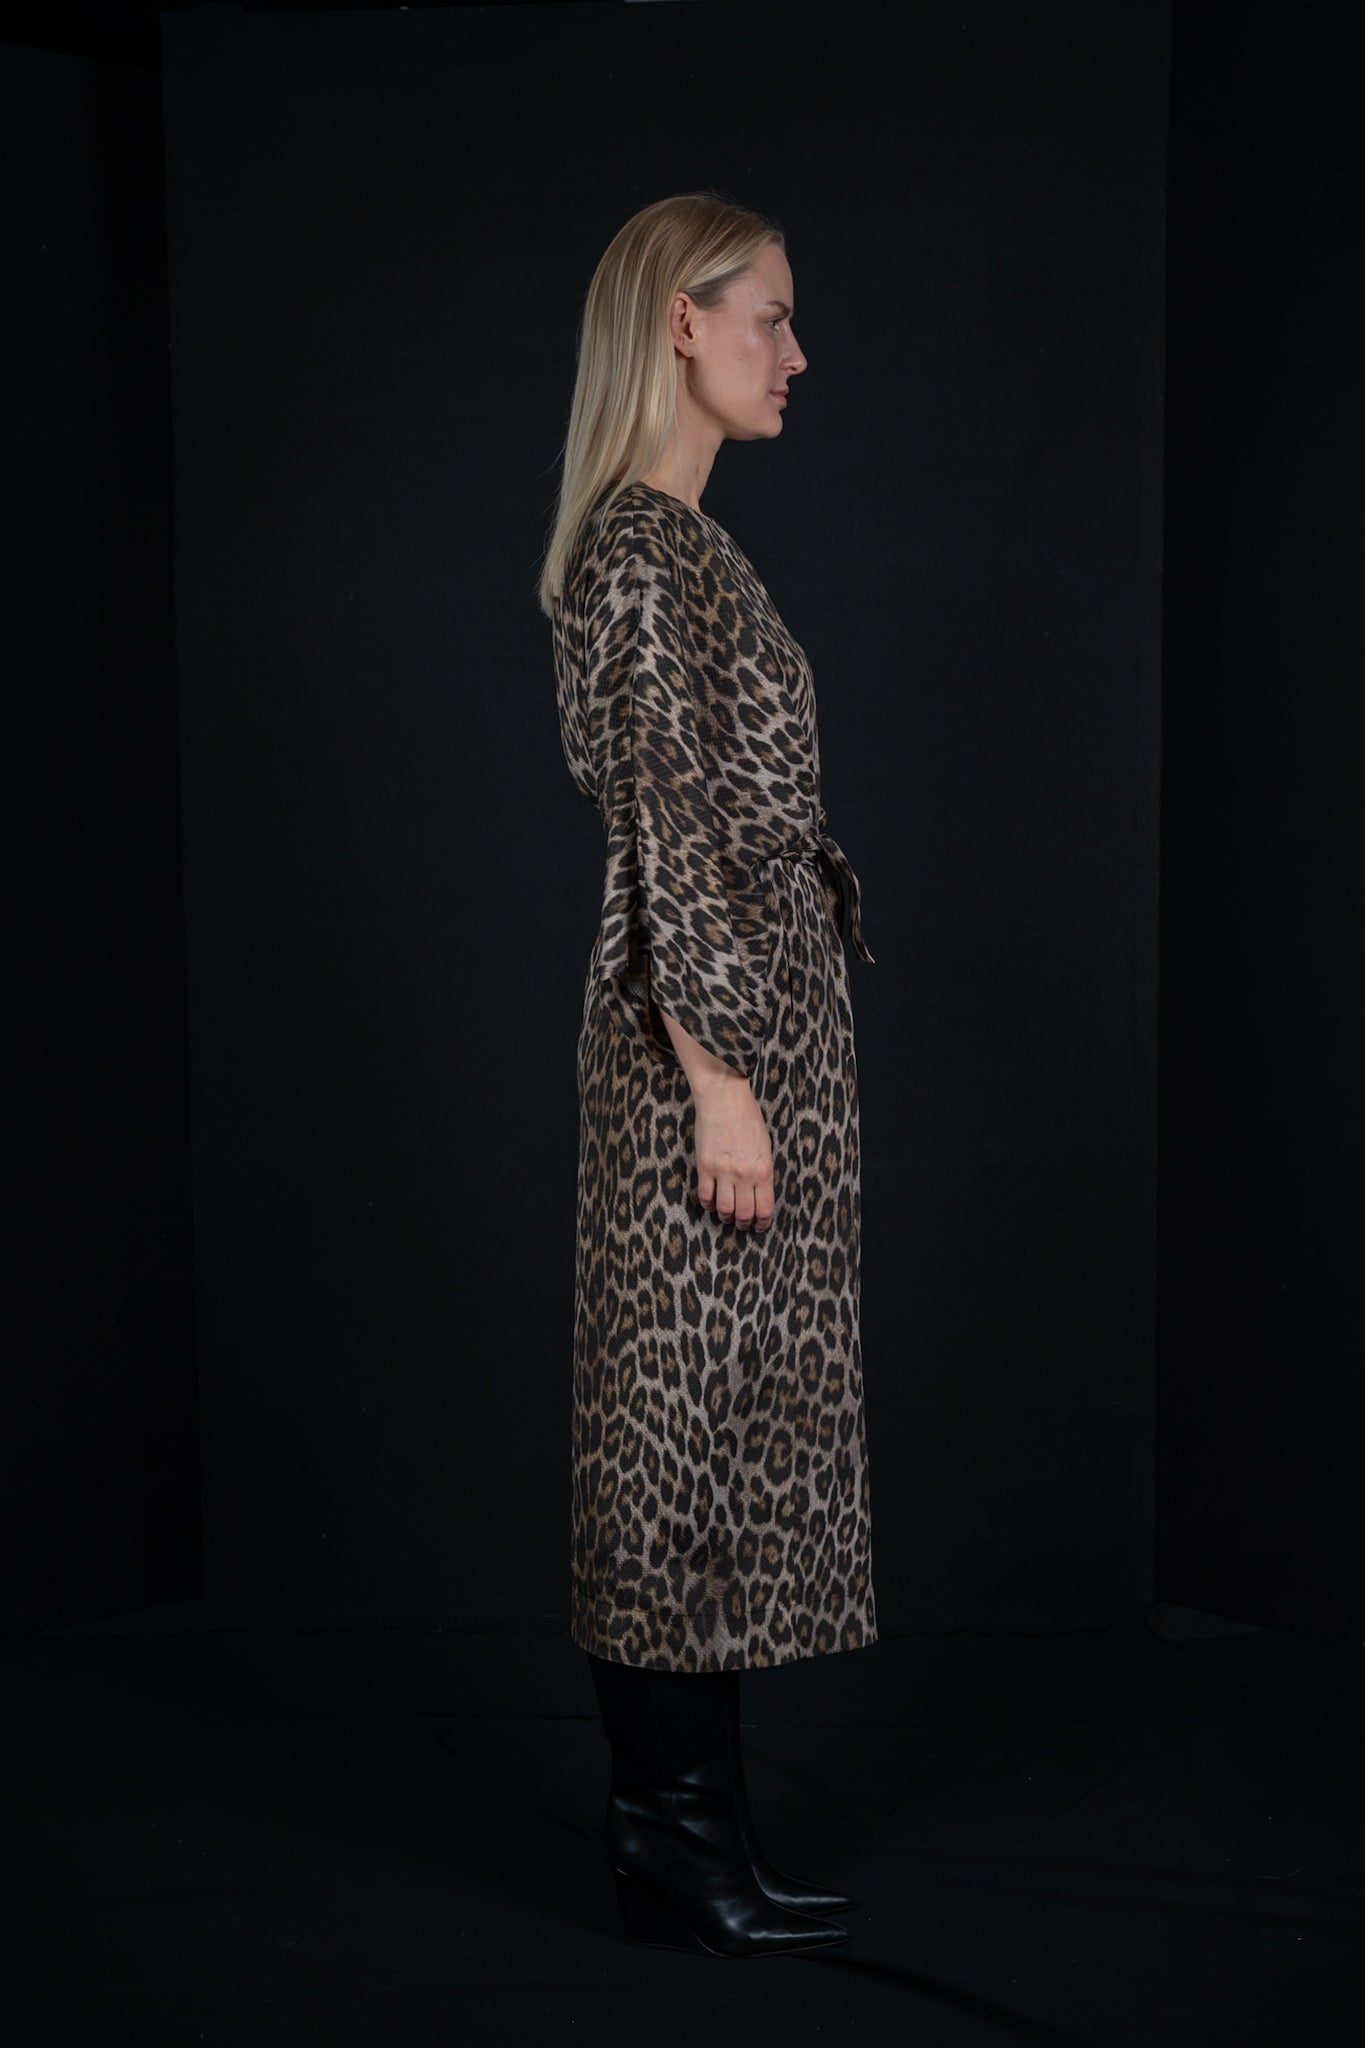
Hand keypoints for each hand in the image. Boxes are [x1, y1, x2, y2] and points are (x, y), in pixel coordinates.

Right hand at [692, 1074, 774, 1230]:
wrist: (725, 1099)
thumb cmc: (748, 1118)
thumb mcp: (765, 1146)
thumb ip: (763, 1171)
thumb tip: (759, 1191)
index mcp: (763, 1170)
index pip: (765, 1208)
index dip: (763, 1222)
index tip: (760, 1225)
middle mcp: (744, 1175)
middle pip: (744, 1213)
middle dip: (744, 1223)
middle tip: (742, 1224)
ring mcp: (723, 1172)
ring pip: (724, 1209)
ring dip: (726, 1217)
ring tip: (727, 1215)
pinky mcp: (704, 1167)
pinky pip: (705, 1195)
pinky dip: (708, 1204)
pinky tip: (711, 1203)